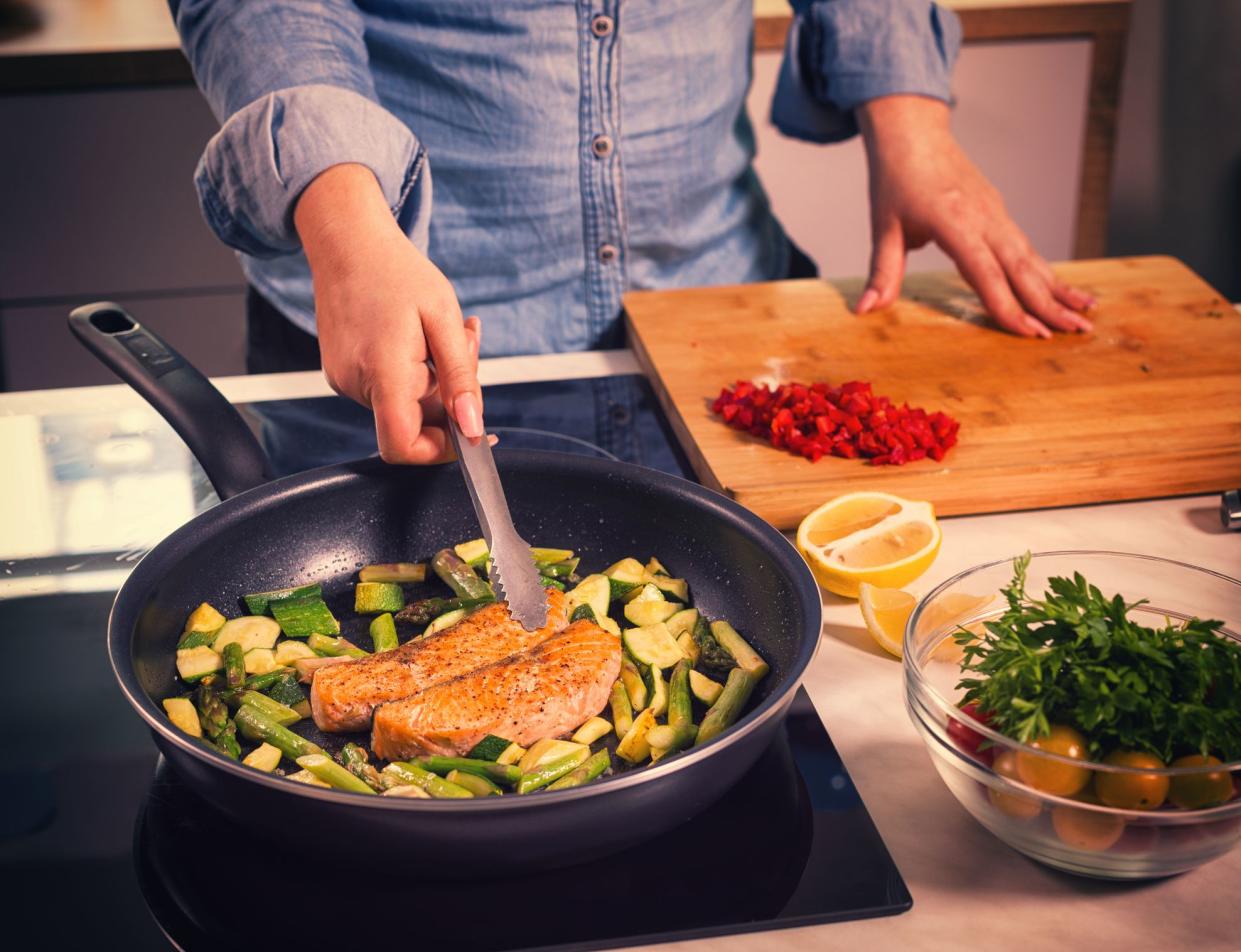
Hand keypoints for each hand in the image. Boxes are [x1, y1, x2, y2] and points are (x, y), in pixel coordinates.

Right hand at [295, 163, 482, 462]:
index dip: (439, 453)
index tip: (469, 432)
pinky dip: (416, 371)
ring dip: (436, 377)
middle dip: (450, 394)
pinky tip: (421, 335)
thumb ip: (460, 378)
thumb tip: (472, 429)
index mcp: (381, 371)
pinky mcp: (342, 373)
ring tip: (442, 330)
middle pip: (414, 422)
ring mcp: (344, 380)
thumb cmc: (396, 271)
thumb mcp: (443, 318)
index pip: (402, 446)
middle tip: (466, 342)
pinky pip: (390, 388)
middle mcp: (354, 383)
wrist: (347, 241)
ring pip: (406, 403)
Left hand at [856, 95, 1094, 336]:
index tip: (1030, 333)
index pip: (985, 273)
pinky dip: (1048, 272)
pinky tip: (1065, 291)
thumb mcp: (883, 227)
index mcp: (954, 222)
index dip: (1008, 305)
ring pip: (1032, 258)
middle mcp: (984, 218)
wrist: (914, 133)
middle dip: (1051, 304)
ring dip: (1059, 289)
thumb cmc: (896, 179)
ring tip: (1086, 316)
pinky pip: (1027, 248)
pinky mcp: (1000, 213)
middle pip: (1022, 268)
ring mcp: (996, 214)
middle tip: (1079, 333)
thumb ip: (881, 272)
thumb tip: (865, 311)